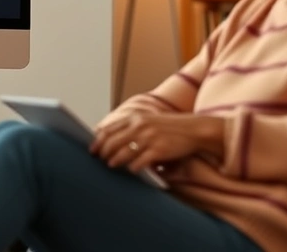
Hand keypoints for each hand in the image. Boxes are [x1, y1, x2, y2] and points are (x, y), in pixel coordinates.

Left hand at [90, 113, 223, 173]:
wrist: (194, 129)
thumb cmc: (169, 128)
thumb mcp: (148, 121)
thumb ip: (131, 127)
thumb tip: (109, 137)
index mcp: (136, 118)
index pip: (109, 129)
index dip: (97, 141)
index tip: (92, 150)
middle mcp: (140, 126)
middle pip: (112, 142)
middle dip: (103, 152)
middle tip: (100, 160)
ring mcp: (149, 138)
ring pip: (123, 153)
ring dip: (115, 161)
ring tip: (111, 165)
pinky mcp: (159, 150)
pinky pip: (139, 162)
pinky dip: (133, 167)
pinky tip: (132, 169)